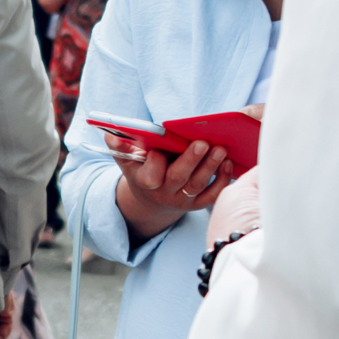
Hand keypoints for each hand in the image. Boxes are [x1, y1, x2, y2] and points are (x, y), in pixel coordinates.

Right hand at [113, 138, 231, 244]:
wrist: (152, 197)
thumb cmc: (141, 169)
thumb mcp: (128, 160)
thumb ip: (121, 147)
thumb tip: (110, 135)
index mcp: (144, 181)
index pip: (150, 176)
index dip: (155, 163)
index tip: (159, 148)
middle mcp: (163, 193)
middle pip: (178, 178)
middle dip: (191, 160)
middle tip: (202, 143)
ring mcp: (181, 201)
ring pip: (197, 185)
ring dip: (210, 166)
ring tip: (220, 149)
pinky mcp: (197, 204)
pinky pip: (212, 195)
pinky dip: (222, 180)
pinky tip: (228, 164)